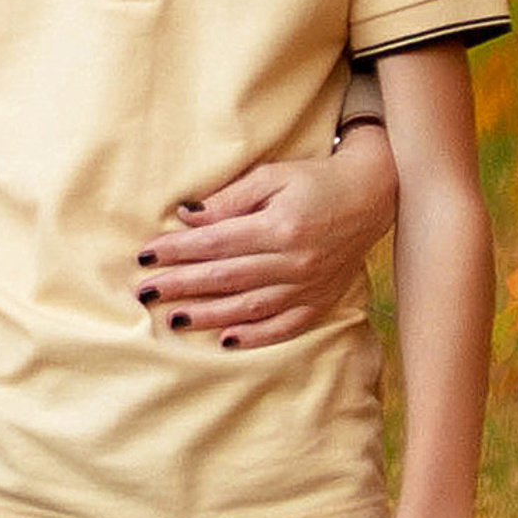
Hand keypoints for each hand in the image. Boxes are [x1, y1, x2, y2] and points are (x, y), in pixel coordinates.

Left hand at [136, 124, 396, 347]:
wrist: (373, 196)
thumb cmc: (315, 181)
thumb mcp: (272, 177)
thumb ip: (230, 200)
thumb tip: (187, 217)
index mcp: (278, 226)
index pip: (215, 243)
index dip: (177, 251)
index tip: (144, 256)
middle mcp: (293, 261)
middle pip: (225, 278)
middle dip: (180, 285)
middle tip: (144, 292)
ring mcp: (308, 286)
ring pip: (249, 307)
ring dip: (208, 315)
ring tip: (173, 319)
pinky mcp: (320, 301)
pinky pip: (284, 326)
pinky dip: (255, 336)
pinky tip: (225, 340)